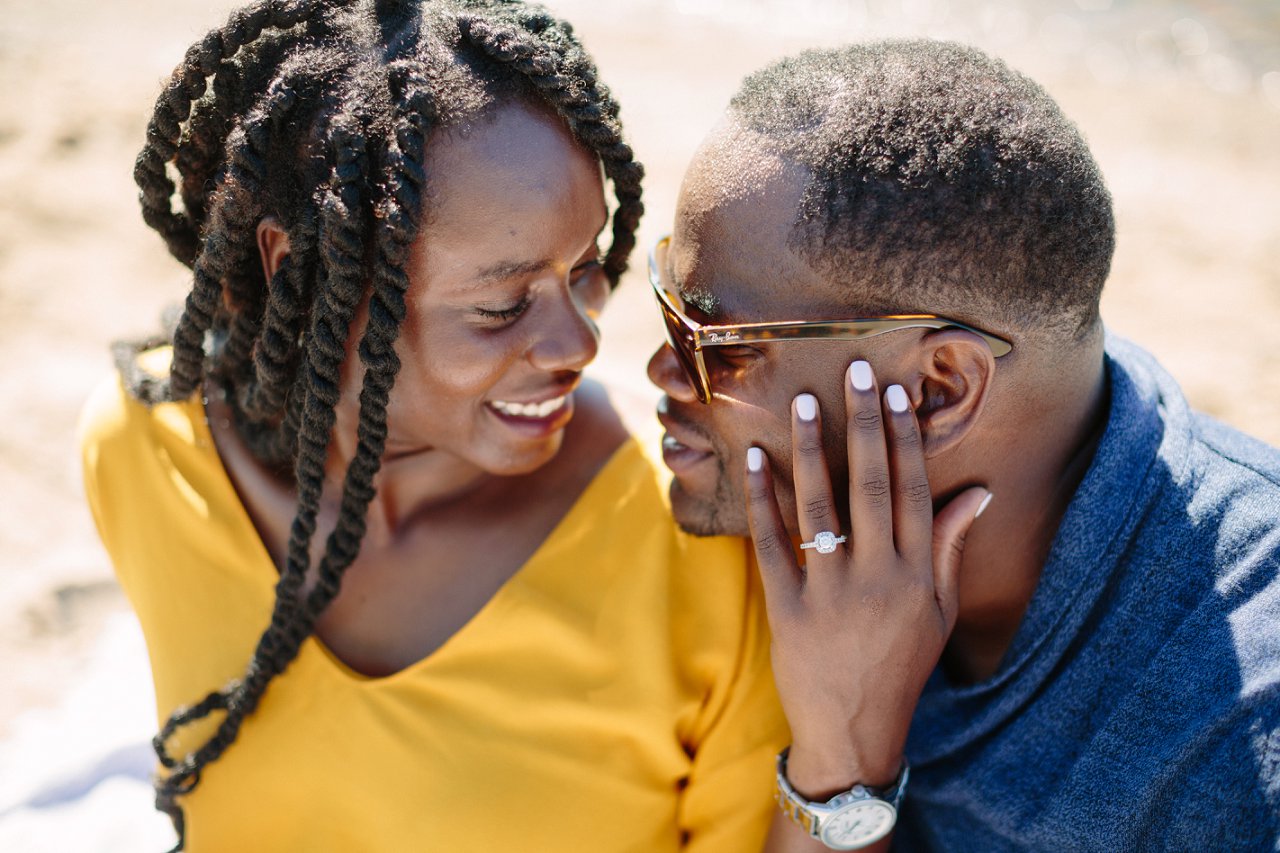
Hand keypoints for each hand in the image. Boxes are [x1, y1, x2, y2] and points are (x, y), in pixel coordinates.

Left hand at [744, 360, 990, 795]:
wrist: (853, 732)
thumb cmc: (901, 664)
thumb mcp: (939, 611)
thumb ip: (951, 548)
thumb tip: (979, 491)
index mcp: (918, 575)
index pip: (915, 492)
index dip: (905, 440)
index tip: (896, 394)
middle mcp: (877, 578)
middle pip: (872, 487)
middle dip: (865, 425)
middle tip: (857, 373)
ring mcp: (829, 593)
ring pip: (820, 506)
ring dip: (812, 449)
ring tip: (803, 401)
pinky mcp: (786, 609)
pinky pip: (772, 543)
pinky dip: (762, 498)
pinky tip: (756, 456)